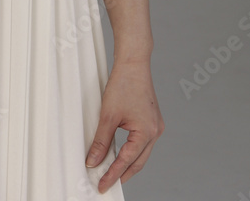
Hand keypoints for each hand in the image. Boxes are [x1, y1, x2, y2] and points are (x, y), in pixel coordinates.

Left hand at [85, 58, 164, 193]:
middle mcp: (155, 132)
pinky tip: (123, 153)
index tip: (102, 185)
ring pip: (141, 154)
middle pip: (138, 162)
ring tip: (112, 172)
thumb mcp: (108, 115)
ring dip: (128, 164)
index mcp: (146, 132)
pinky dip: (132, 151)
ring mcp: (156, 126)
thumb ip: (101, 141)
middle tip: (106, 183)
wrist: (134, 63)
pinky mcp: (153, 120)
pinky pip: (143, 143)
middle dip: (122, 174)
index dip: (112, 175)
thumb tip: (94, 160)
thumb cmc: (124, 84)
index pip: (127, 162)